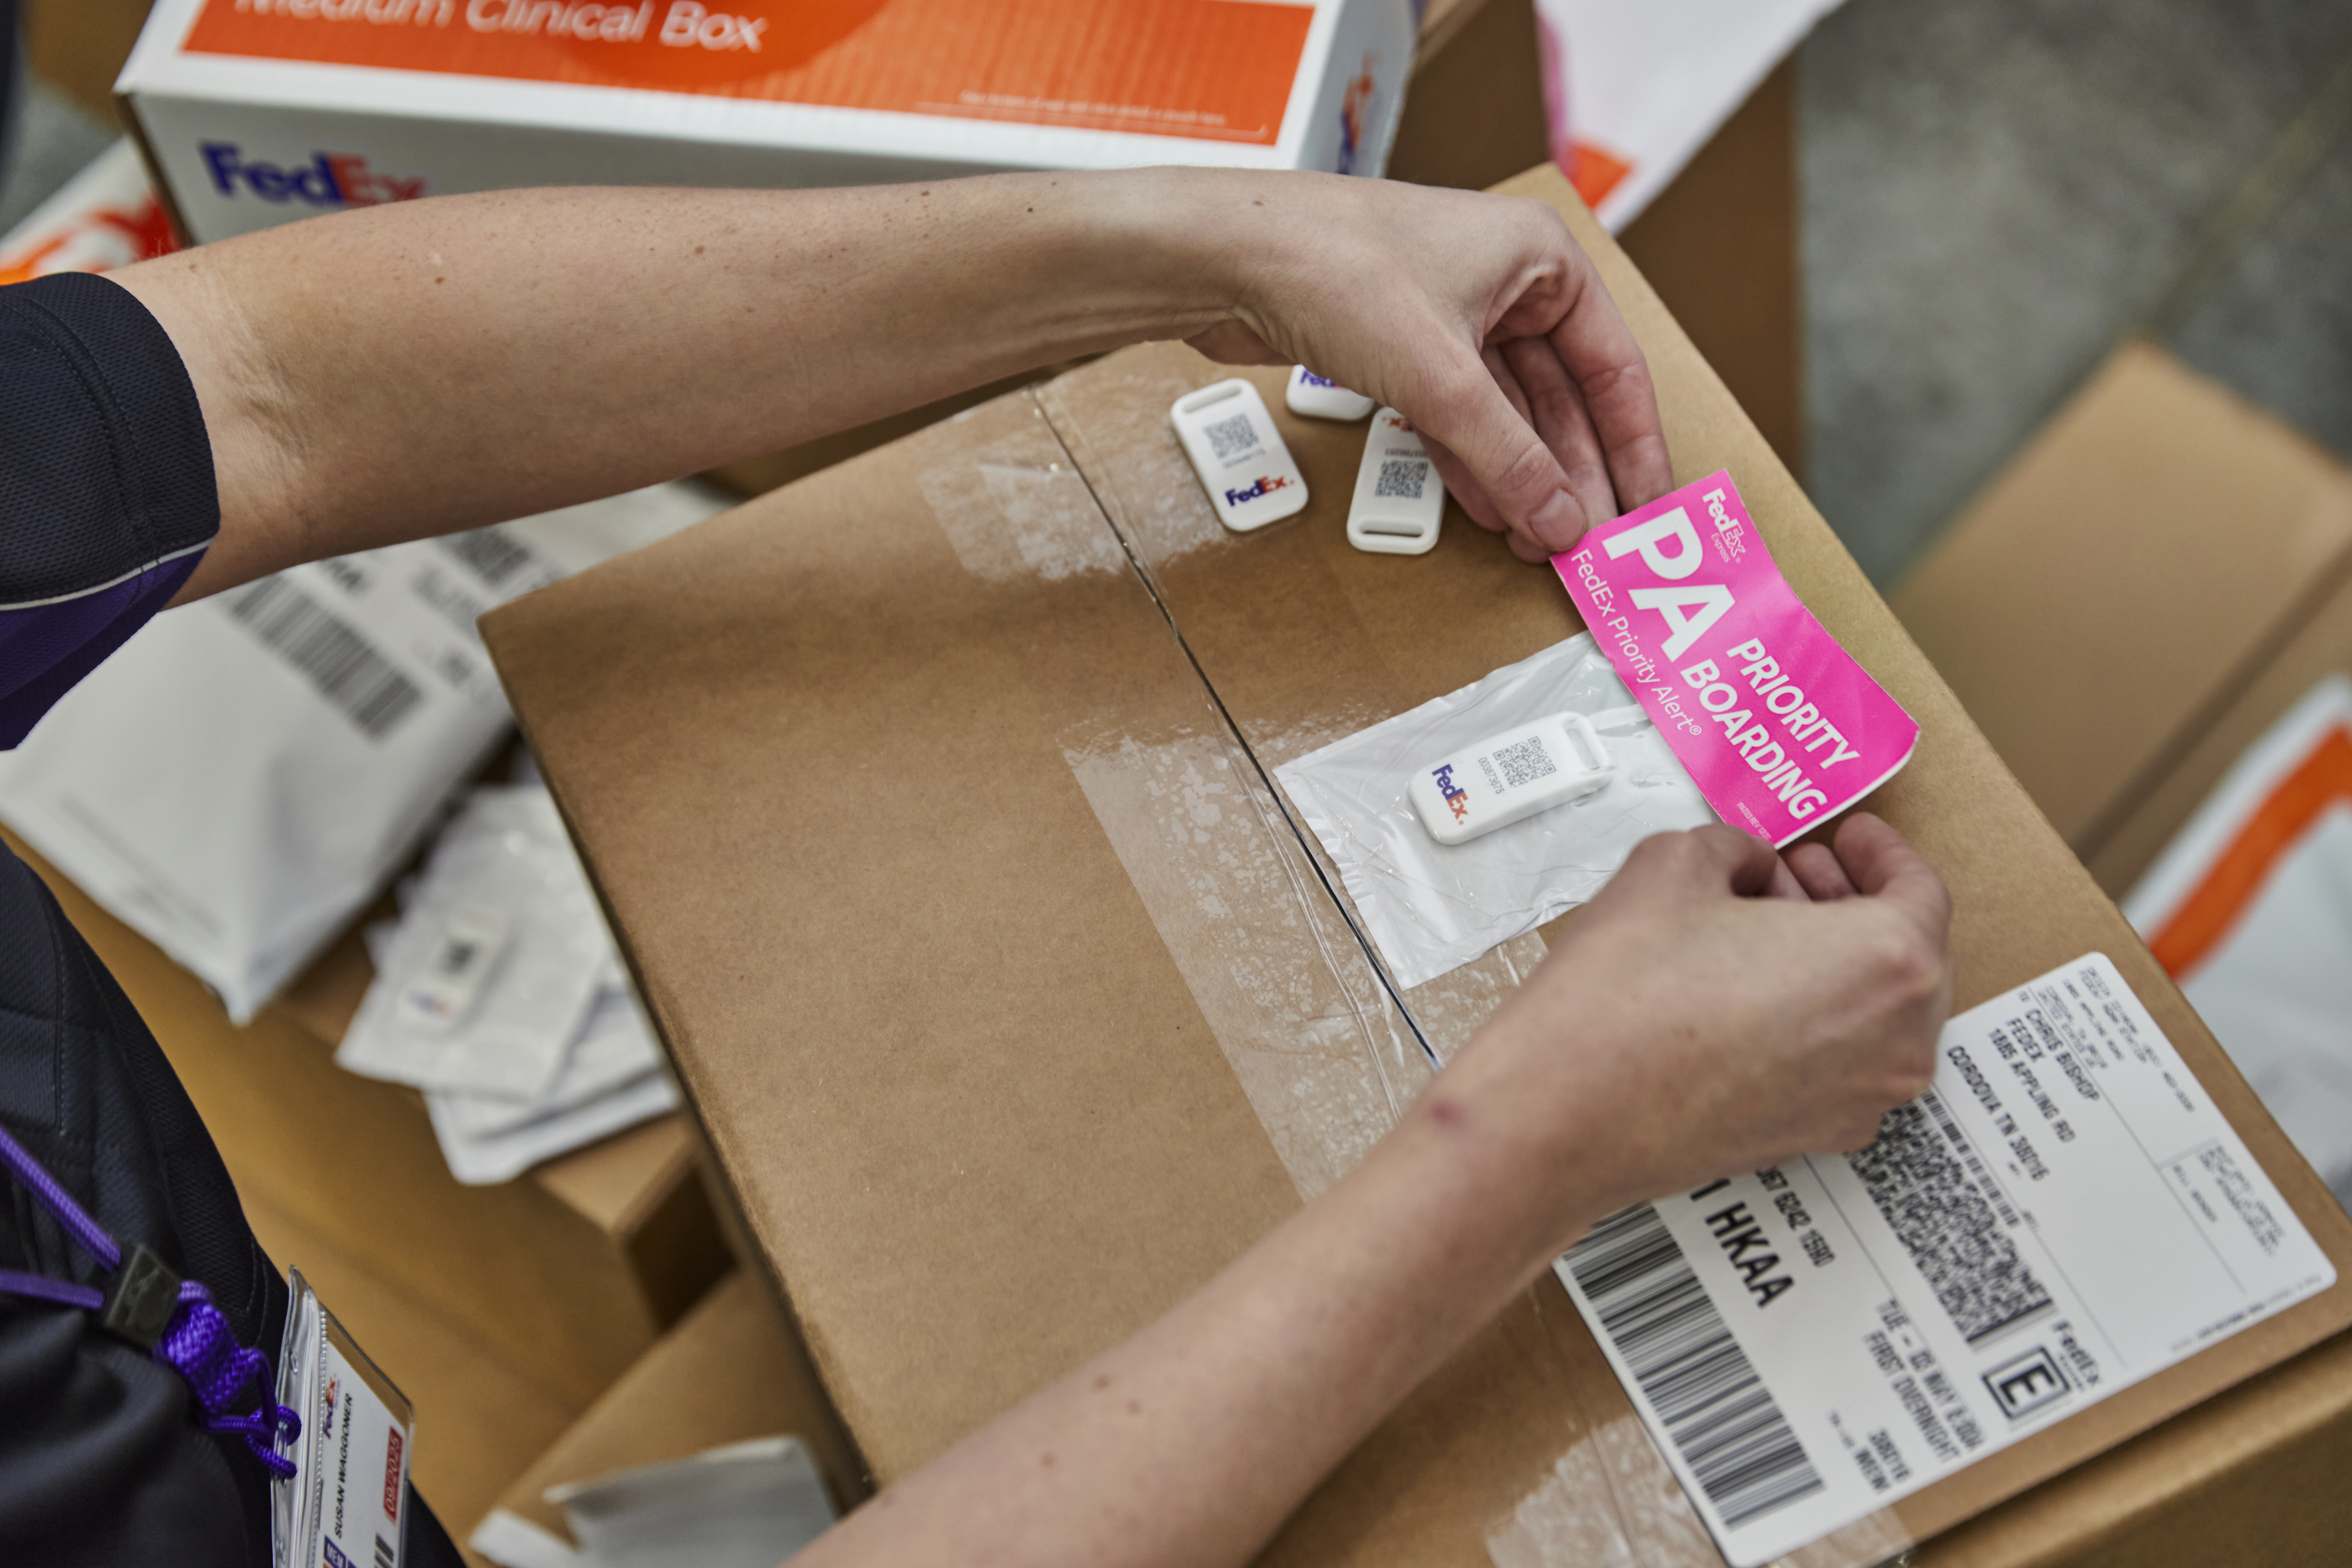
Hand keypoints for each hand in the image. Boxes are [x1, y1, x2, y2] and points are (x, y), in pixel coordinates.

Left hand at [1175, 175, 1672, 561]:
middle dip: (1572, 474)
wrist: (1226, 257)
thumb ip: (1509, 456)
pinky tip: (1490, 512)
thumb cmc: (1335, 269)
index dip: (1633, 447)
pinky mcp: (1401, 345)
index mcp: (1541, 258)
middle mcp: (1504, 281)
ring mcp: (1451, 313)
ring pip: (1506, 412)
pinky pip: (1456, 414)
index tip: (1647, 510)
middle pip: (1562, 397)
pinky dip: (1472, 461)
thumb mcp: (1442, 377)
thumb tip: (1563, 520)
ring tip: (1539, 543)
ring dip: (1521, 478)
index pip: (1614, 367)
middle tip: (1586, 544)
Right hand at [1432, 814, 1952, 1266]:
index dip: (1882, 853)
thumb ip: (1734, 850)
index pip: (1919, 892)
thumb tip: (1747, 869)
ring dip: (1833, 960)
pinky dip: (1813, 1016)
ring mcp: (1858, 1101)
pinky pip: (1838, 1062)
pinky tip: (1744, 990)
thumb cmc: (1625, 992)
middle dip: (1853, 903)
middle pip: (1907, 957)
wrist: (1566, 1114)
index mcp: (1887, 963)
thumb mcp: (1674, 865)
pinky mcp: (1810, 1138)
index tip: (1851, 835)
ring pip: (1874, 1013)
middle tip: (1799, 871)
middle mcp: (1895, 1043)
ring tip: (1758, 926)